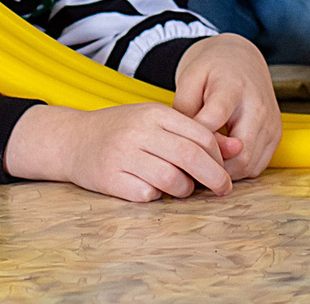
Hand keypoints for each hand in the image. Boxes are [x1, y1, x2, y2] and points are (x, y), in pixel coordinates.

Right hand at [5, 101, 234, 202]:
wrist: (72, 139)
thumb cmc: (121, 131)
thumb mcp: (155, 122)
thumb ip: (193, 133)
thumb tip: (237, 147)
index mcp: (154, 113)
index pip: (200, 134)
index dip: (219, 156)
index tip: (225, 170)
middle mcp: (139, 131)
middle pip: (190, 157)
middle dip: (215, 178)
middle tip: (224, 189)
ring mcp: (123, 155)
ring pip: (172, 180)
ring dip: (185, 190)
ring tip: (182, 188)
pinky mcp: (111, 179)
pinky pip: (147, 194)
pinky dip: (156, 196)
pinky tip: (151, 189)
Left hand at [172, 34, 280, 180]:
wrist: (241, 60)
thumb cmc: (212, 71)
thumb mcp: (189, 79)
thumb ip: (185, 111)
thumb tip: (188, 146)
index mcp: (233, 87)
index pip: (215, 119)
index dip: (197, 138)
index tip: (185, 144)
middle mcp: (258, 107)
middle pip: (239, 153)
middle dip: (212, 164)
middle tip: (193, 163)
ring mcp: (270, 124)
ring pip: (248, 166)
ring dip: (224, 170)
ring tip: (205, 159)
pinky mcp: (275, 136)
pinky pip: (256, 167)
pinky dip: (237, 169)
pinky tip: (222, 157)